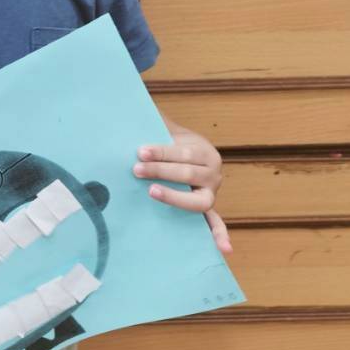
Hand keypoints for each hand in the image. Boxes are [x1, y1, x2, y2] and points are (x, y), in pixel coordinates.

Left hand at [135, 119, 231, 253]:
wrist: (179, 152)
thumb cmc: (164, 140)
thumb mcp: (161, 126)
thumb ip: (150, 117)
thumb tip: (126, 100)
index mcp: (203, 150)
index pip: (183, 152)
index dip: (162, 152)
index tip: (140, 151)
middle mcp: (212, 172)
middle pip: (188, 173)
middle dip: (162, 171)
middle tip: (136, 169)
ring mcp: (211, 192)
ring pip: (198, 199)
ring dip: (175, 197)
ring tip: (151, 192)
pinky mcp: (206, 208)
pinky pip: (216, 223)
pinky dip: (220, 235)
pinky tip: (224, 249)